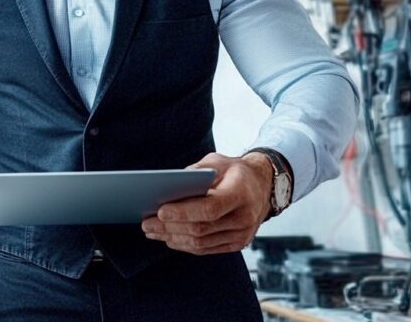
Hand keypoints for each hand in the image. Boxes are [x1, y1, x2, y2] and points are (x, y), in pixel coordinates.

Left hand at [141, 152, 272, 254]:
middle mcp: (244, 217)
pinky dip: (185, 245)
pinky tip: (169, 238)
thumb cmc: (235, 171)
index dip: (183, 212)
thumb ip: (195, 173)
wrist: (262, 185)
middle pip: (201, 228)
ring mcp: (242, 234)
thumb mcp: (217, 162)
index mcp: (241, 193)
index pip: (209, 208)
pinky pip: (207, 249)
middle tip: (147, 223)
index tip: (160, 211)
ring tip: (152, 231)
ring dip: (173, 238)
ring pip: (201, 243)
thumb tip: (168, 186)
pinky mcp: (237, 243)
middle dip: (170, 227)